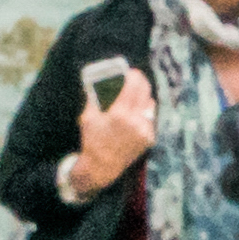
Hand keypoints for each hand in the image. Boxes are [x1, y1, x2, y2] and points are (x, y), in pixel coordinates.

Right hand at [73, 65, 161, 189]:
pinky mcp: (149, 138)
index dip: (134, 75)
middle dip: (141, 82)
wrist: (102, 167)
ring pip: (150, 105)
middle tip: (136, 78)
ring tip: (136, 95)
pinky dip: (144, 113)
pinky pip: (150, 119)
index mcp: (119, 114)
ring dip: (144, 97)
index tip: (131, 72)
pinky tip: (136, 113)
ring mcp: (144, 131)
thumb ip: (95, 98)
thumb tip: (100, 81)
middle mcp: (135, 121)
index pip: (133, 86)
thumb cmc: (92, 140)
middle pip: (145, 92)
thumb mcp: (88, 116)